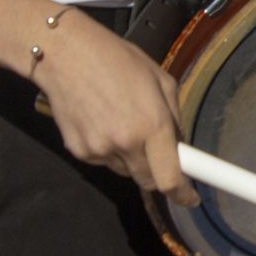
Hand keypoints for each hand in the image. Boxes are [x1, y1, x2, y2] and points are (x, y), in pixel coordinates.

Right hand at [31, 10, 196, 205]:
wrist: (66, 55)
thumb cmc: (119, 61)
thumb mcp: (162, 81)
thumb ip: (174, 118)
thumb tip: (180, 145)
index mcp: (152, 126)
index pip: (170, 178)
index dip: (182, 193)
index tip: (190, 199)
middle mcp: (125, 144)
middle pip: (149, 181)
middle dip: (159, 172)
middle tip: (158, 150)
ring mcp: (98, 150)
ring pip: (126, 171)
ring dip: (133, 158)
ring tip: (124, 122)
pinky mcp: (77, 151)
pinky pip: (104, 162)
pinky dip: (110, 151)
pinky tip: (104, 122)